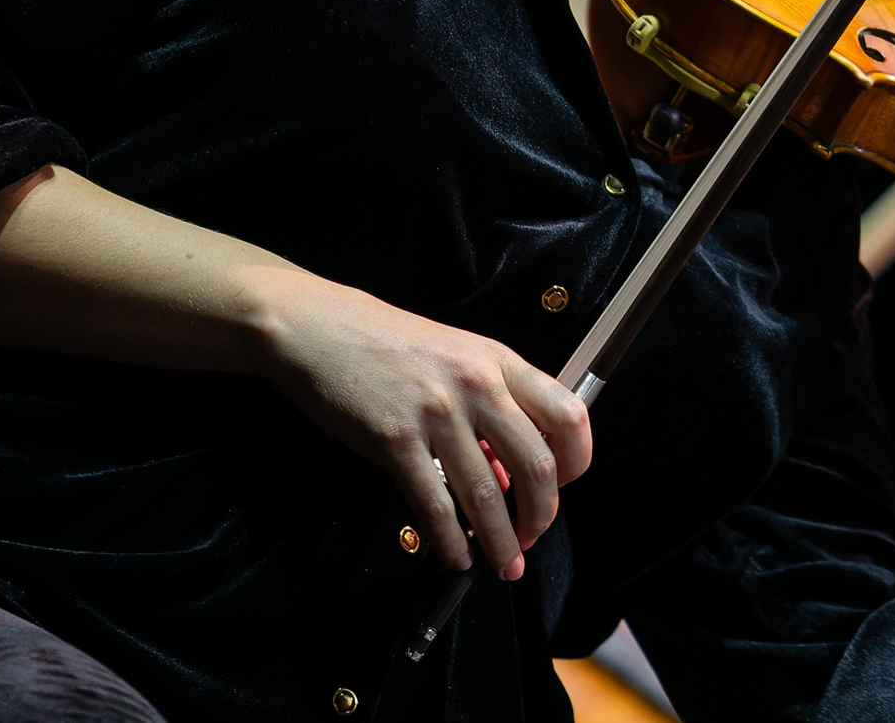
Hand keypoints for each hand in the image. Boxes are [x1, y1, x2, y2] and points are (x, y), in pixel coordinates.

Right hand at [243, 266, 590, 580]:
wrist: (318, 328)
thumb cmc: (387, 343)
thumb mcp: (455, 357)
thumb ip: (490, 409)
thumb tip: (507, 478)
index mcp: (498, 361)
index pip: (568, 414)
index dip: (575, 462)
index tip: (562, 487)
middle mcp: (476, 384)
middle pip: (536, 466)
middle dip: (541, 516)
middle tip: (531, 539)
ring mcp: (436, 412)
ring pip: (487, 495)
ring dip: (500, 542)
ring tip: (503, 565)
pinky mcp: (394, 439)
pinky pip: (434, 505)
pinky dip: (449, 541)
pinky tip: (454, 557)